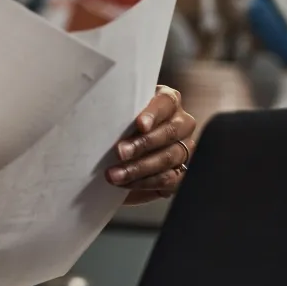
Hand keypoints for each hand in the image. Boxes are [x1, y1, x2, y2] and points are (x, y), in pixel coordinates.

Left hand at [108, 85, 196, 203]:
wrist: (131, 146)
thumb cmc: (124, 122)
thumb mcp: (123, 112)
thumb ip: (121, 111)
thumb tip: (101, 116)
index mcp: (169, 101)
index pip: (165, 103)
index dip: (153, 114)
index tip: (139, 124)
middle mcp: (182, 123)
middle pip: (169, 133)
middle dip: (142, 144)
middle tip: (119, 152)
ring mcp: (185, 147)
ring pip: (168, 158)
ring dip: (139, 168)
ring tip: (115, 175)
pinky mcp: (182, 171)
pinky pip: (169, 179)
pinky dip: (146, 182)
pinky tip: (126, 184)